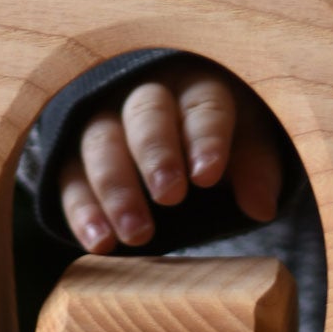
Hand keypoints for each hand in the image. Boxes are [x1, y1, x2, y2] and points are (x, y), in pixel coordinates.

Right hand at [57, 59, 282, 251]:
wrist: (173, 140)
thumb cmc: (216, 140)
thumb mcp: (247, 147)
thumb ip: (256, 170)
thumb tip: (262, 206)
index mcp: (197, 88)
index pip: (202, 104)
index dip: (205, 138)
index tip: (207, 175)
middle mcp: (145, 96)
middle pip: (145, 113)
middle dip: (156, 154)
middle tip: (169, 197)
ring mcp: (104, 122)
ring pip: (101, 142)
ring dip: (116, 189)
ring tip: (136, 234)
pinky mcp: (73, 156)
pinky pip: (70, 178)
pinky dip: (82, 212)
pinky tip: (99, 243)